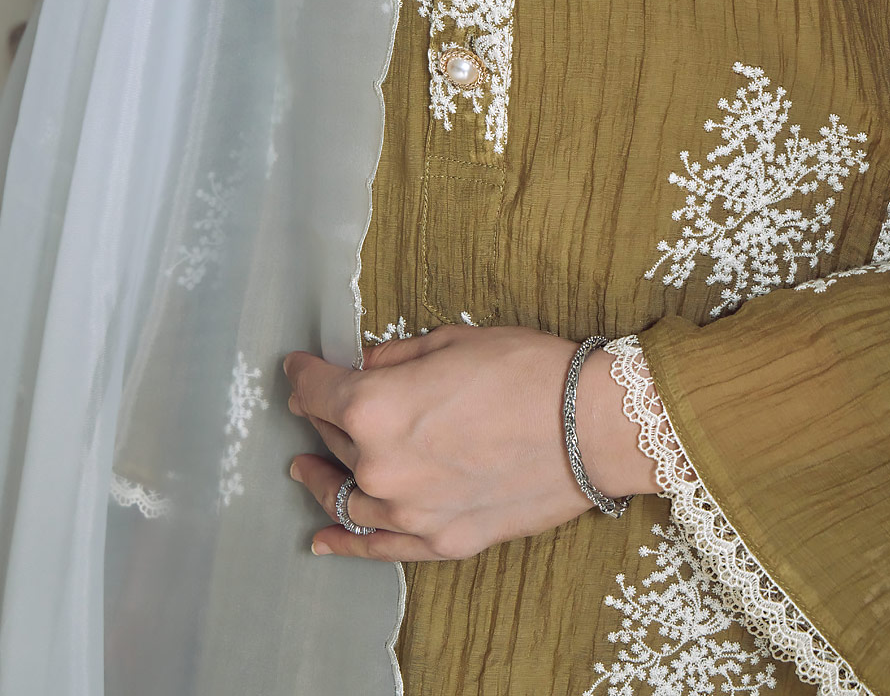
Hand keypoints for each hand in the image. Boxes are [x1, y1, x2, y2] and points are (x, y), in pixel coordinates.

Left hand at [283, 325, 658, 561]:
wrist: (591, 426)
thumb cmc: (527, 371)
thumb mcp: (451, 342)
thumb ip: (395, 358)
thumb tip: (365, 367)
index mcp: (375, 407)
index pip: (315, 390)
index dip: (302, 373)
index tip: (298, 367)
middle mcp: (380, 465)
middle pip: (332, 438)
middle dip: (323, 415)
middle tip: (320, 403)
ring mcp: (409, 512)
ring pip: (345, 495)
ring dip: (321, 477)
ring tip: (306, 468)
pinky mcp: (442, 540)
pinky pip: (377, 548)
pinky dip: (345, 543)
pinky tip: (323, 540)